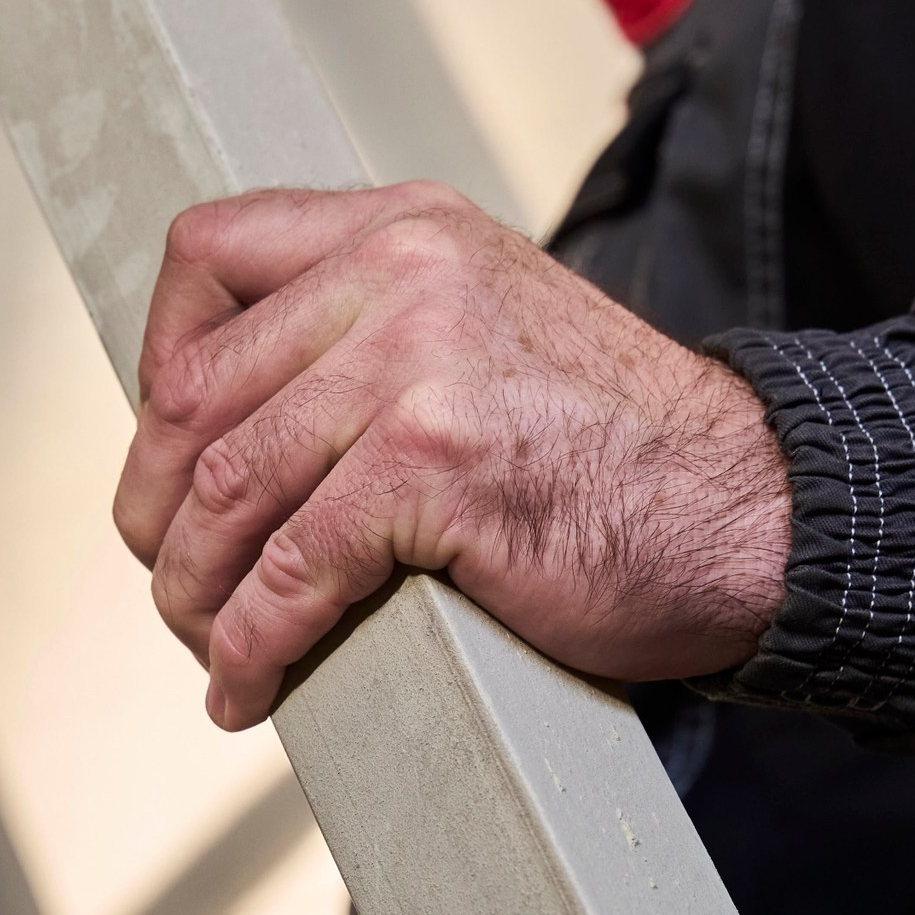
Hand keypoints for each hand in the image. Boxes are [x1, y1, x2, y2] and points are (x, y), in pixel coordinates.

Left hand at [114, 183, 789, 729]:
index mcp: (404, 229)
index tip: (169, 448)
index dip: (161, 364)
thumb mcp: (486, 327)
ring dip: (193, 591)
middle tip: (175, 576)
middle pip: (193, 391)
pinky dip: (250, 645)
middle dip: (157, 506)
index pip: (208, 252)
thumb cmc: (619, 447)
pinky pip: (289, 571)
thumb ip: (372, 333)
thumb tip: (231, 420)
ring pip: (223, 488)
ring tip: (210, 645)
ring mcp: (415, 366)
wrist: (756, 507)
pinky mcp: (434, 467)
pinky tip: (251, 685)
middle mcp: (400, 275)